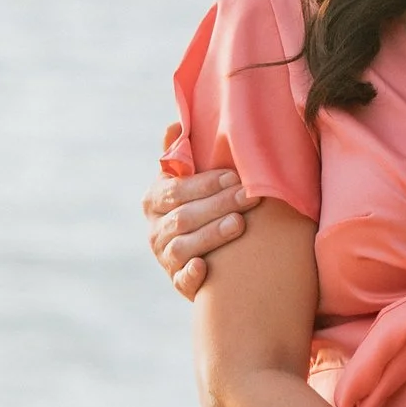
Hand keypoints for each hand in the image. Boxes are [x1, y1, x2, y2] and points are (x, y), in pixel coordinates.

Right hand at [147, 150, 258, 300]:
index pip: (176, 190)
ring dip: (210, 235)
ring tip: (239, 224)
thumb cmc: (202, 204)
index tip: (235, 176)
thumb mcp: (189, 179)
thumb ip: (181, 154)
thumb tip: (174, 124)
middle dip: (218, 205)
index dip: (205, 184)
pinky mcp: (178, 282)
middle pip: (183, 217)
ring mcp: (165, 257)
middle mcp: (155, 230)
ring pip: (182, 247)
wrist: (210, 253)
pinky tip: (206, 267)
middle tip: (250, 197)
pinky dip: (191, 275)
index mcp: (154, 200)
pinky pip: (181, 281)